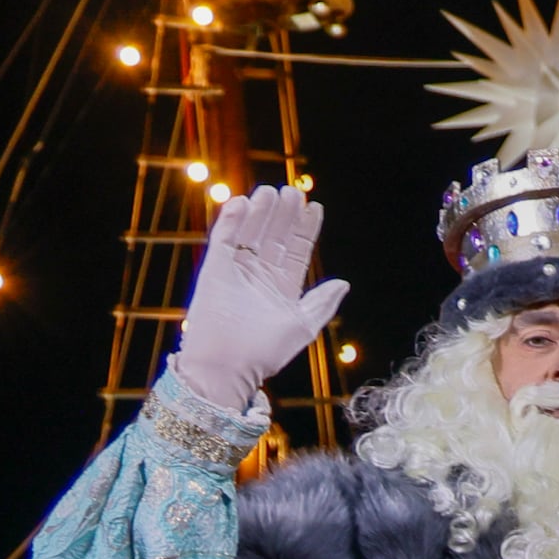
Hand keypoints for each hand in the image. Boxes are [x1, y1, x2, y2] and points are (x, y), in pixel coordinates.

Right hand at [172, 183, 347, 414]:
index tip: (315, 206)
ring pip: (251, 232)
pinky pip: (223, 239)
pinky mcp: (214, 269)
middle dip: (285, 214)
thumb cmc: (266, 352)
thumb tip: (344, 283)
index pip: (297, 249)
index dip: (306, 228)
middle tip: (293, 191)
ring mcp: (236, 270)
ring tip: (272, 192)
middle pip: (275, 235)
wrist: (228, 368)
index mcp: (282, 286)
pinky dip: (231, 220)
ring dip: (261, 212)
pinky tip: (242, 202)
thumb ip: (322, 304)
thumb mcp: (303, 327)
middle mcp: (260, 275)